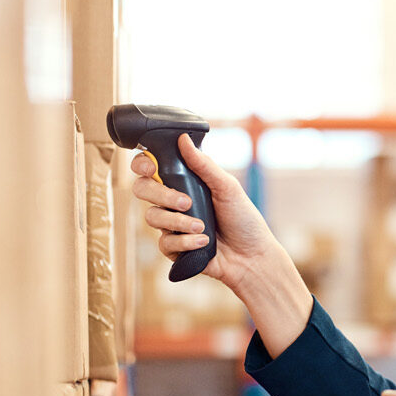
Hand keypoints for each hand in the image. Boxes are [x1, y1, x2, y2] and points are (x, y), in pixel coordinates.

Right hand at [131, 133, 279, 292]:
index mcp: (185, 182)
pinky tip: (203, 242)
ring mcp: (172, 225)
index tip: (151, 168)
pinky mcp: (174, 248)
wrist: (252, 257)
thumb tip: (183, 139)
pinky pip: (164, 243)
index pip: (151, 168)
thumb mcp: (228, 188)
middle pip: (143, 189)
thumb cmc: (244, 220)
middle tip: (186, 203)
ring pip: (152, 217)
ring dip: (178, 222)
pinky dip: (185, 242)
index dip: (143, 165)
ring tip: (202, 227)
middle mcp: (174, 201)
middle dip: (161, 194)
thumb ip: (204, 165)